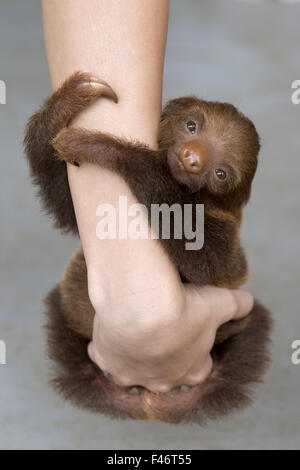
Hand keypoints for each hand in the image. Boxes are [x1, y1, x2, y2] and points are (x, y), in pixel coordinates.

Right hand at [88, 277, 252, 392]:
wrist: (142, 305)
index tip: (193, 332)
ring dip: (133, 355)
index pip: (200, 369)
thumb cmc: (183, 308)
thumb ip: (237, 304)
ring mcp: (130, 373)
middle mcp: (161, 380)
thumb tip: (248, 301)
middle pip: (164, 375)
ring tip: (133, 331)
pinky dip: (104, 346)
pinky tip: (108, 331)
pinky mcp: (105, 358)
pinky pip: (103, 357)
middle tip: (162, 331)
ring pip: (132, 371)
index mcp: (191, 371)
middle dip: (164, 357)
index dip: (198, 351)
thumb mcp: (218, 302)